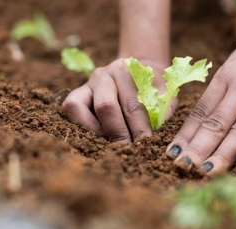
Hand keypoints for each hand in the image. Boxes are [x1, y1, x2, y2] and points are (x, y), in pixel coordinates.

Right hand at [62, 58, 176, 142]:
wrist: (140, 72)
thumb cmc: (153, 89)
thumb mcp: (164, 95)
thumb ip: (163, 111)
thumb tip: (155, 137)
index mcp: (127, 70)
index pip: (133, 105)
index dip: (139, 129)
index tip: (145, 146)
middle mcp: (104, 74)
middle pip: (106, 107)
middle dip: (118, 134)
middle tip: (129, 151)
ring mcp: (87, 83)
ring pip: (80, 107)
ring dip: (96, 131)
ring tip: (112, 145)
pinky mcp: (76, 94)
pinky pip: (71, 109)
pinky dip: (83, 126)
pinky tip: (99, 137)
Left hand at [166, 10, 235, 175]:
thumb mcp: (235, 65)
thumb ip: (220, 91)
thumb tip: (199, 121)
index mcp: (227, 77)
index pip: (202, 112)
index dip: (186, 135)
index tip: (173, 154)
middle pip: (218, 122)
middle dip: (198, 148)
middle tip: (183, 168)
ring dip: (223, 151)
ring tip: (207, 171)